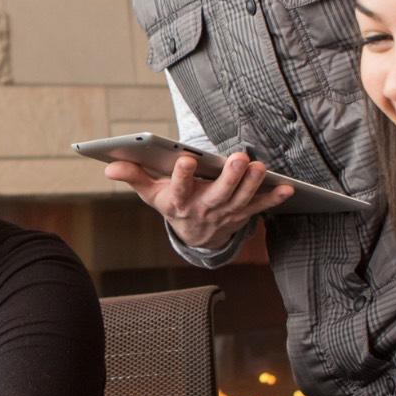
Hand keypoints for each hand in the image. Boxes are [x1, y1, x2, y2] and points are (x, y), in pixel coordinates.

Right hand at [102, 150, 292, 250]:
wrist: (194, 237)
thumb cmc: (172, 203)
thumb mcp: (150, 193)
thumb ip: (133, 176)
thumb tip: (108, 166)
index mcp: (178, 203)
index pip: (179, 190)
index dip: (182, 176)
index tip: (186, 160)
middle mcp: (202, 211)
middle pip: (217, 195)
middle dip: (229, 178)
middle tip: (239, 158)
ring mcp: (225, 214)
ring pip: (240, 200)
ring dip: (252, 185)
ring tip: (259, 167)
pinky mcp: (241, 215)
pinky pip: (259, 208)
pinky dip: (274, 199)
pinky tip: (287, 188)